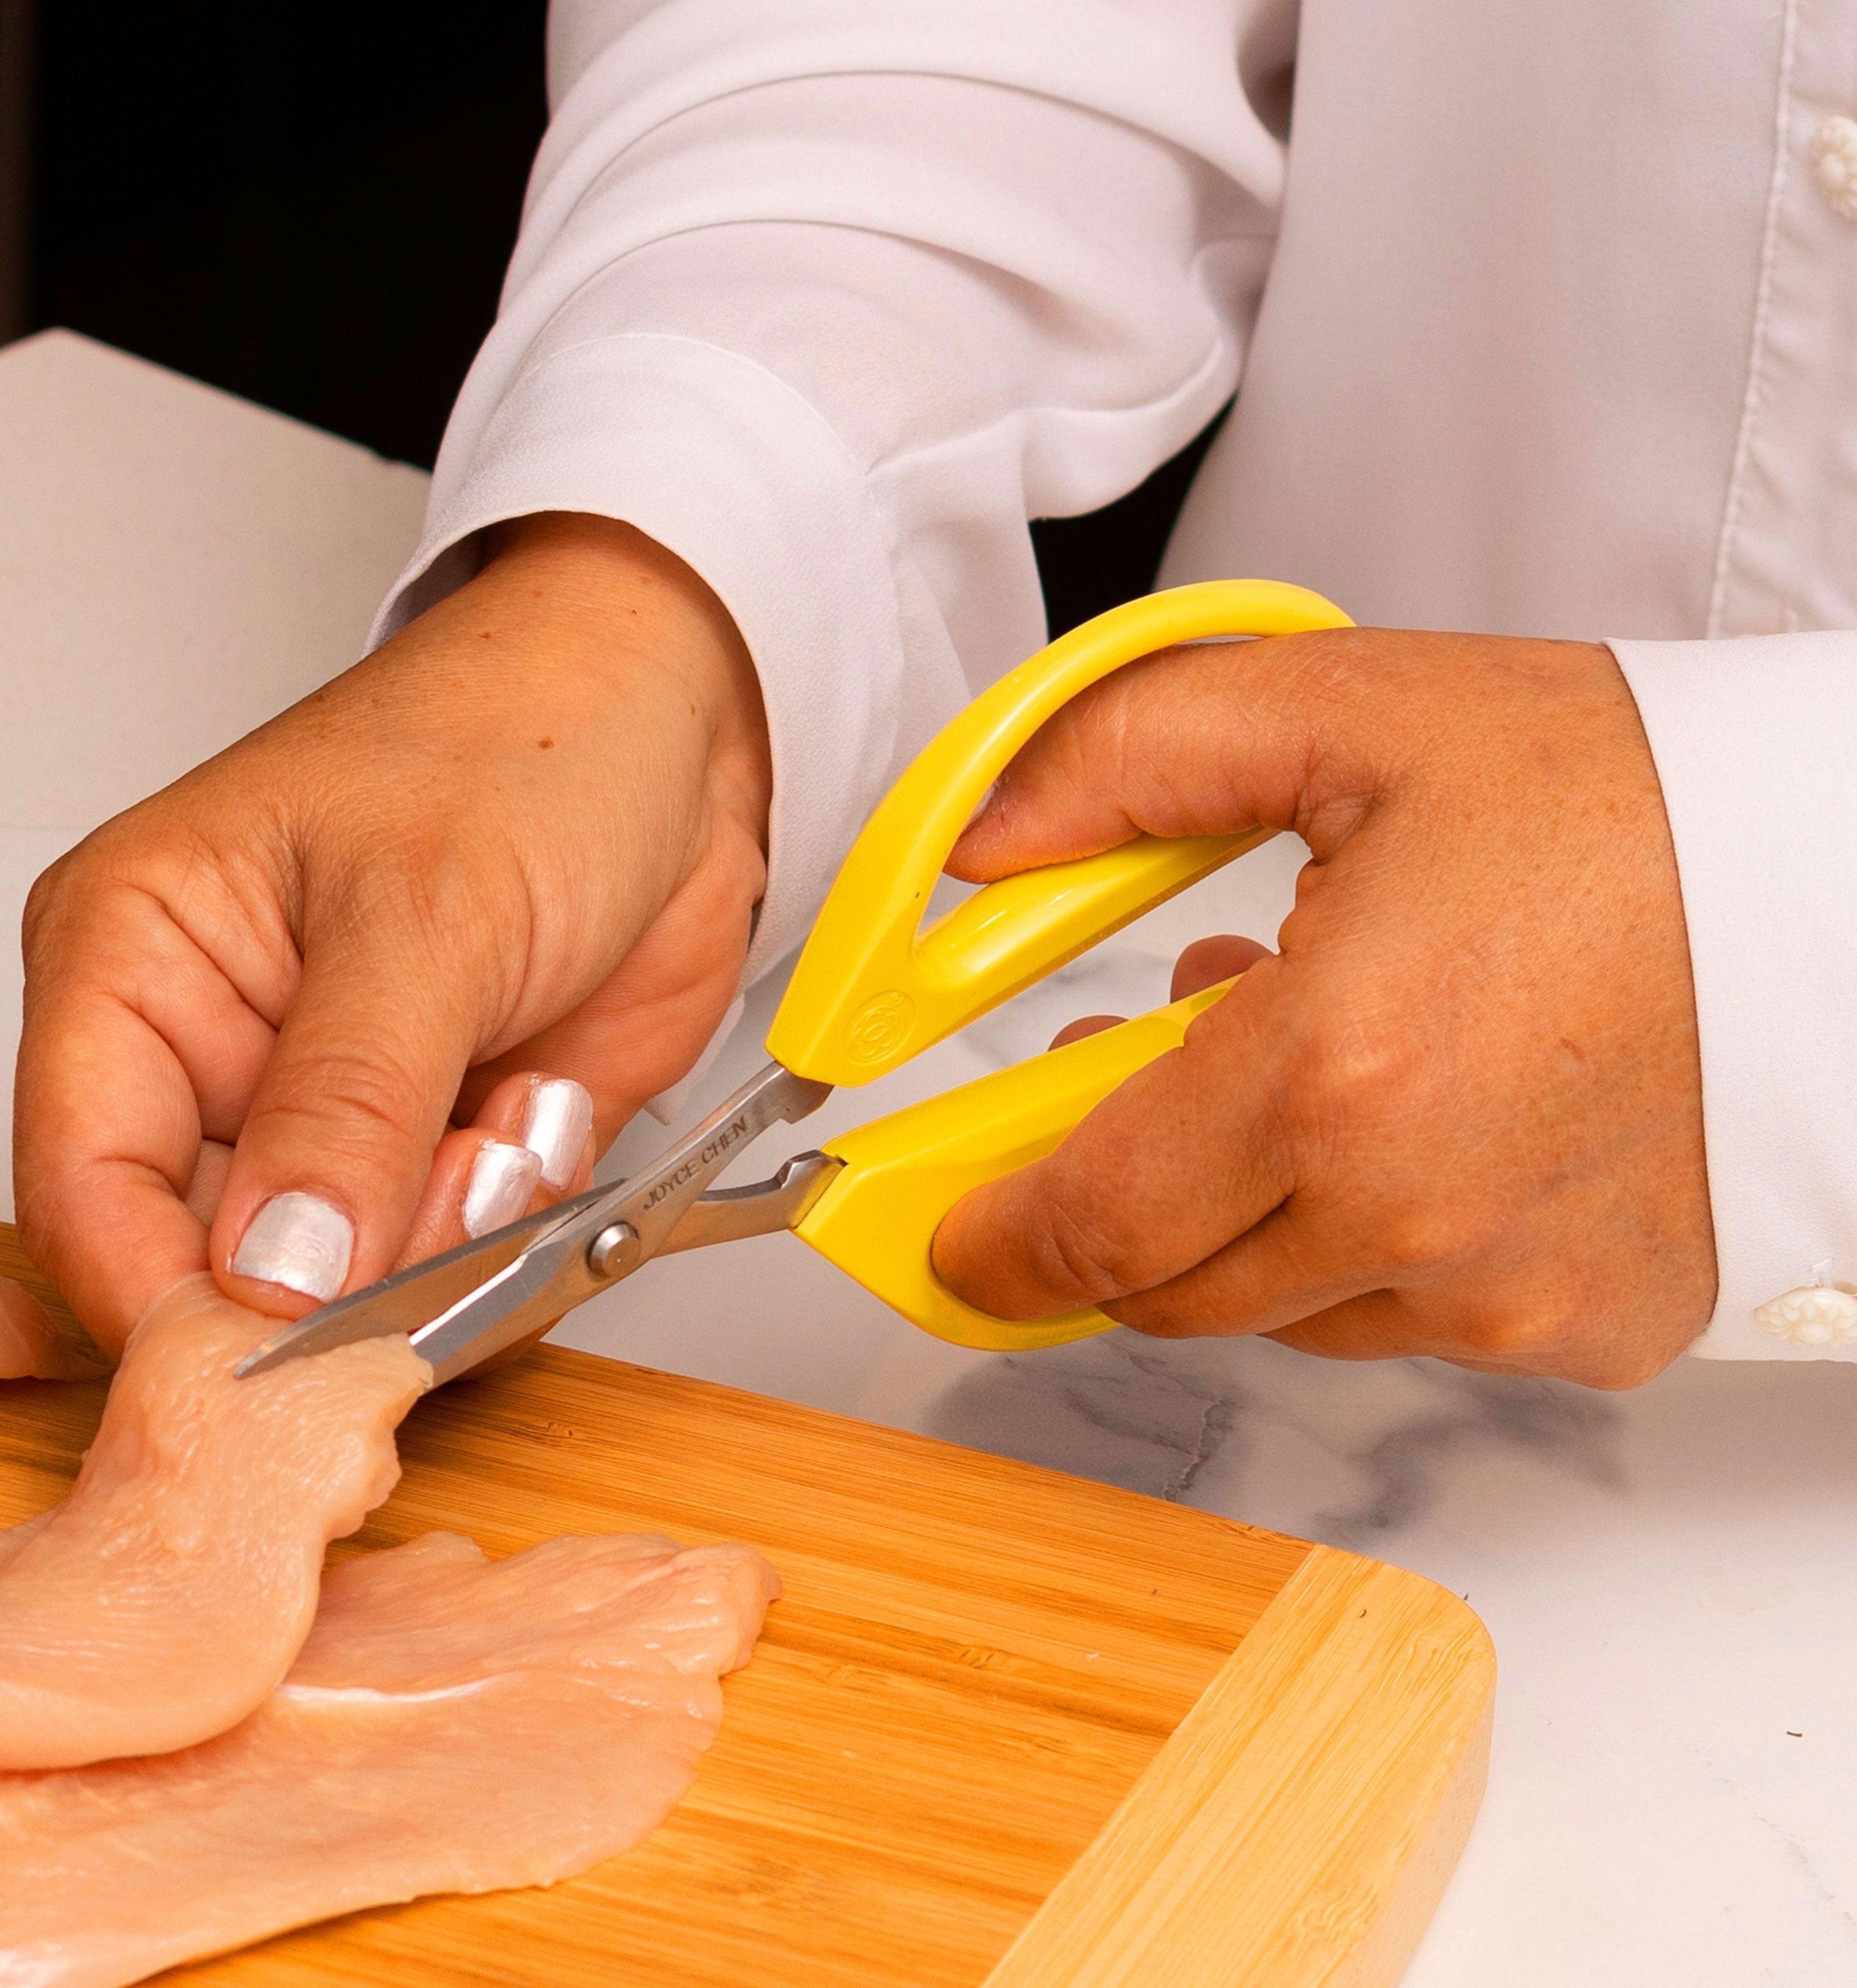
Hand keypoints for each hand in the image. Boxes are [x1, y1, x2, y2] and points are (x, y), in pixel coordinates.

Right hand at [16, 514, 769, 1351]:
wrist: (684, 727)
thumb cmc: (528, 742)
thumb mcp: (426, 910)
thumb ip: (346, 1102)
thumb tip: (271, 1273)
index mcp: (137, 961)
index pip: (85, 1190)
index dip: (172, 1296)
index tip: (288, 1342)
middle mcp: (221, 1054)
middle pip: (222, 1263)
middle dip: (354, 1269)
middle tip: (461, 1177)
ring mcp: (343, 1112)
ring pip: (356, 1285)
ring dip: (458, 1233)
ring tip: (516, 1109)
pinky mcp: (449, 1146)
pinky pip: (465, 1261)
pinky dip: (522, 1218)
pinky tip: (549, 1100)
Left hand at [931, 627, 1716, 1388]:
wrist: (1853, 880)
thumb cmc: (1630, 797)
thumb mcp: (1349, 714)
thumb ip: (1123, 761)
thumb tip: (978, 841)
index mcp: (1336, 1075)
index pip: (1089, 1223)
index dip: (993, 1235)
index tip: (948, 1229)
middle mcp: (1419, 1223)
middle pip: (1166, 1288)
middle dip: (1112, 1208)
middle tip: (1126, 1095)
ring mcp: (1511, 1298)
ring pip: (1283, 1309)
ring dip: (1253, 1211)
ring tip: (1316, 1060)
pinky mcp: (1587, 1329)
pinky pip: (1412, 1322)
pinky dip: (1376, 1244)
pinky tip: (1422, 1125)